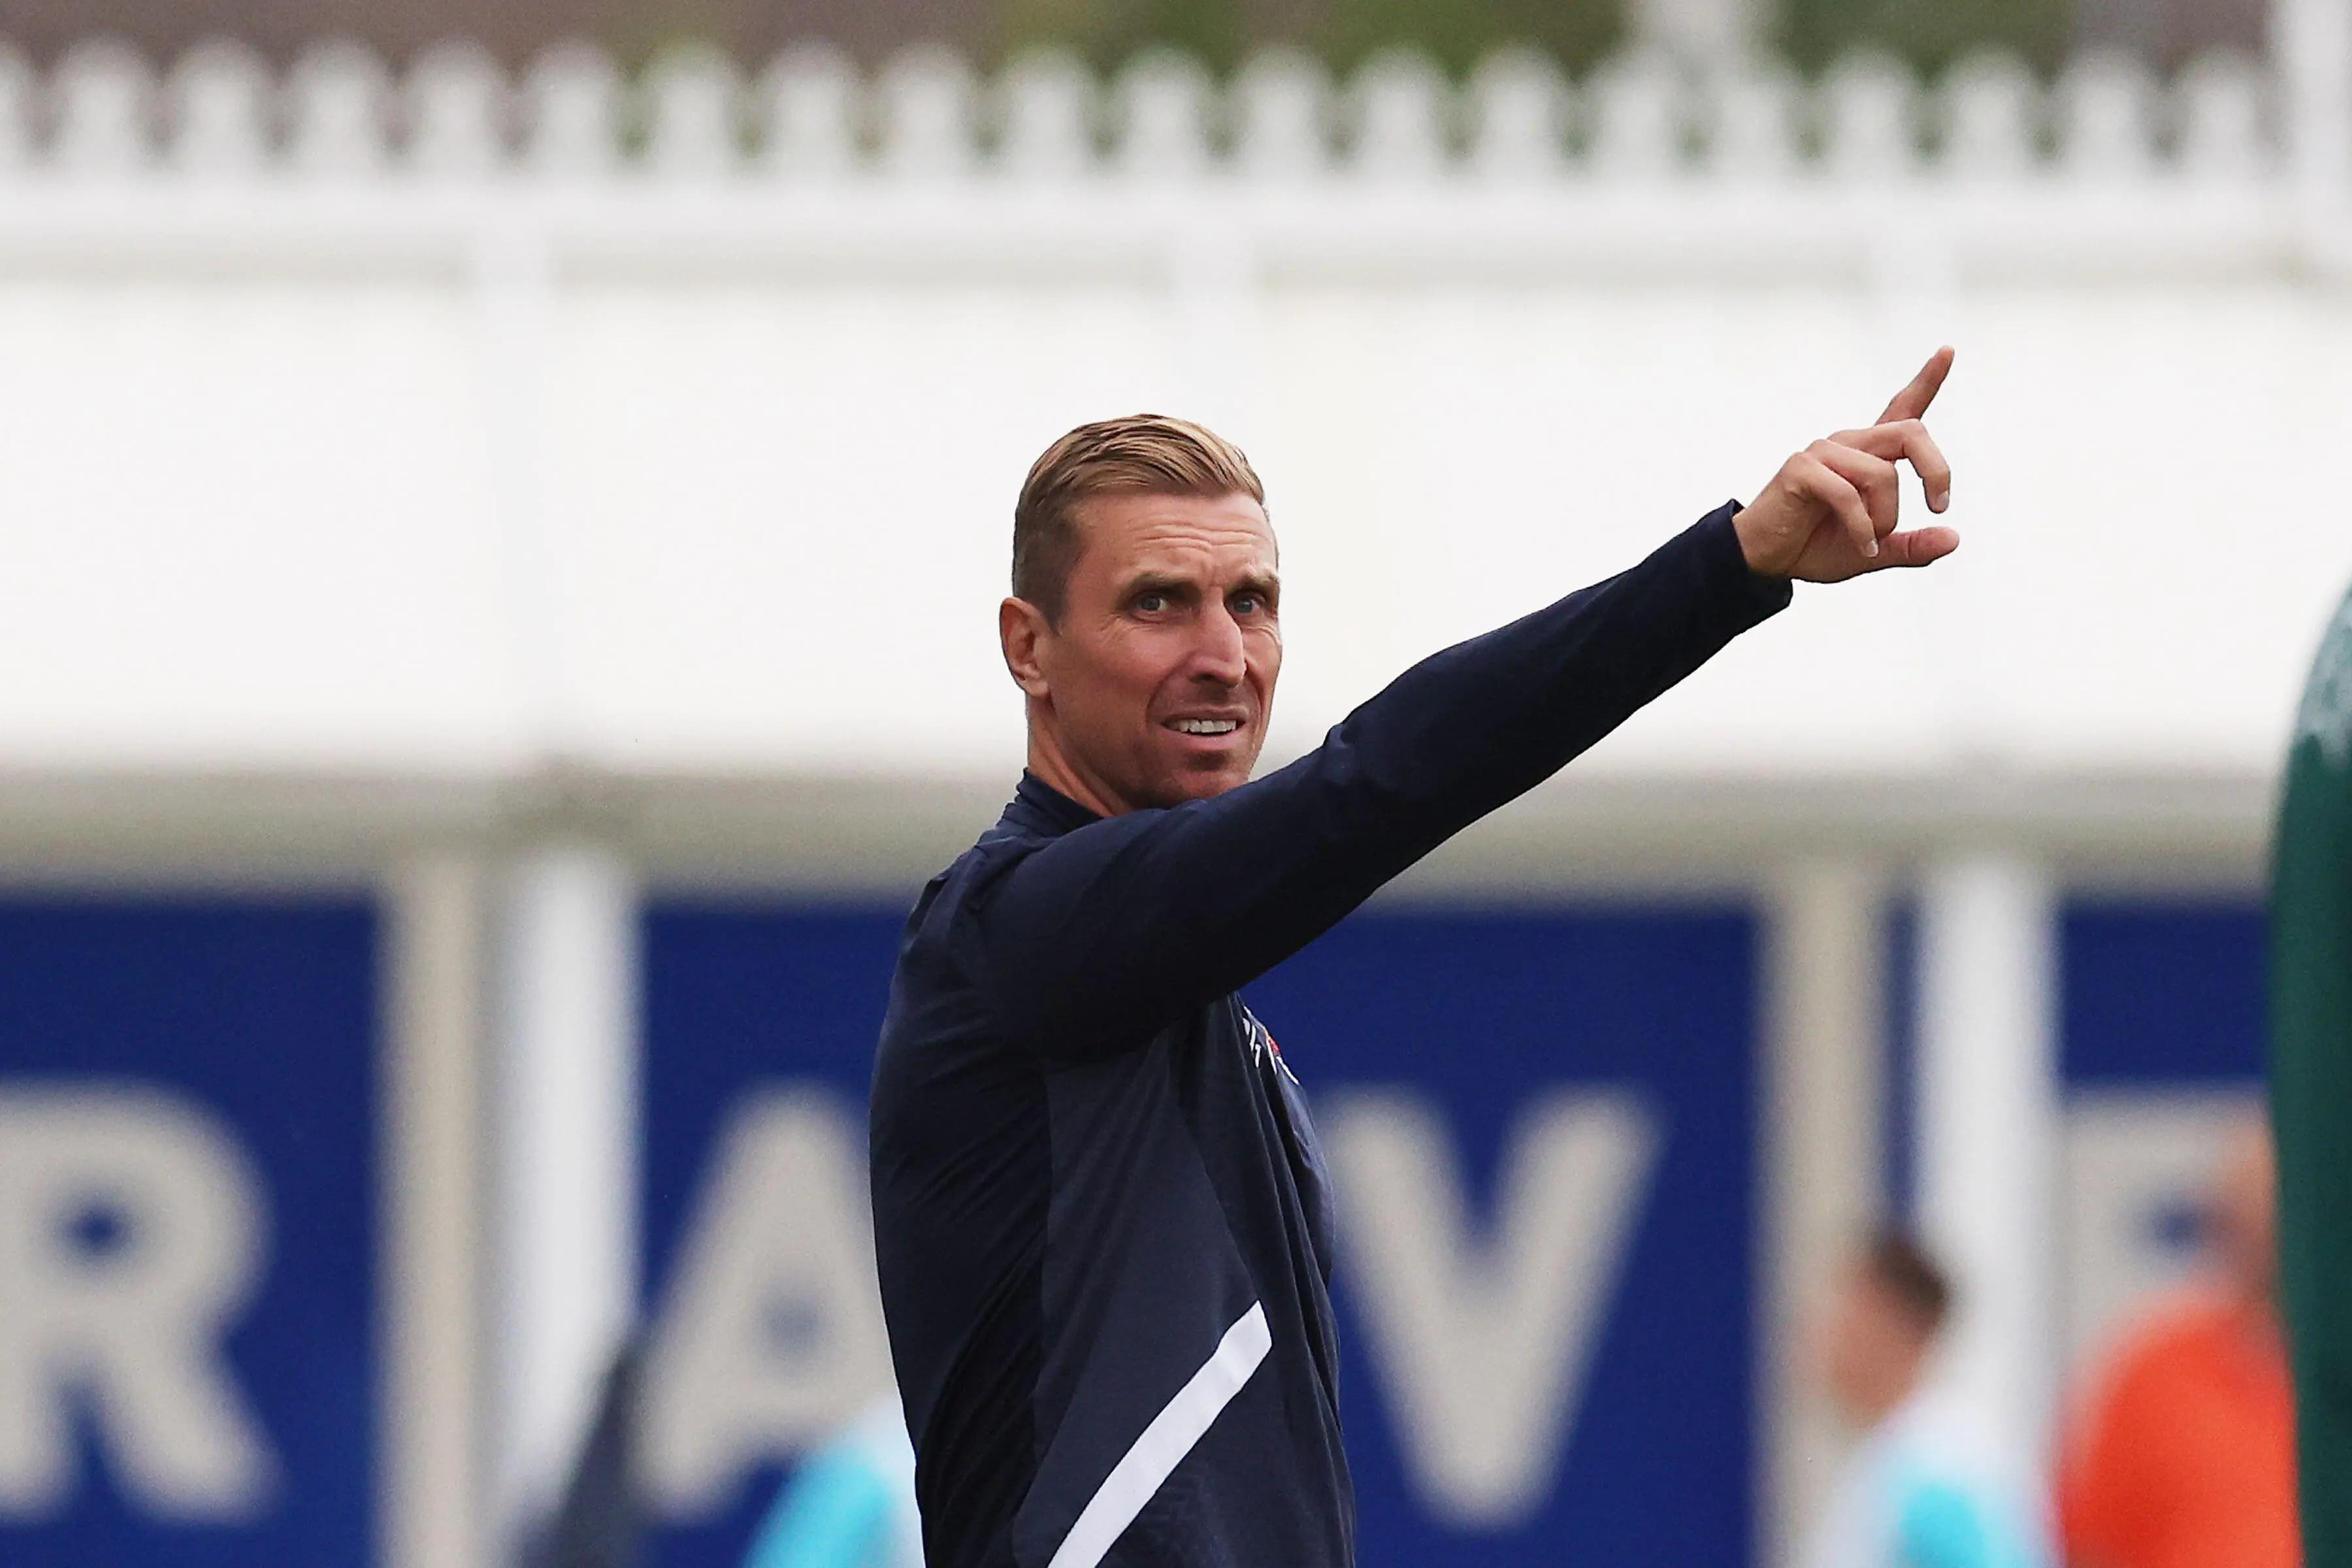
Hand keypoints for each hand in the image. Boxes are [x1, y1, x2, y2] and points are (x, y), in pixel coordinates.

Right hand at [1735, 348, 1959, 581]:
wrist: (1765, 561)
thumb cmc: (1813, 546)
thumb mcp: (1876, 551)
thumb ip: (1912, 546)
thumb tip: (1953, 538)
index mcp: (1868, 455)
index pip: (1901, 409)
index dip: (1927, 380)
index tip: (1947, 351)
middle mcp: (1848, 444)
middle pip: (1911, 433)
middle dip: (1936, 470)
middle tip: (1939, 506)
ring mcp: (1823, 452)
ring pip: (1883, 473)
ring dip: (1885, 517)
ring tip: (1870, 541)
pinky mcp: (1802, 468)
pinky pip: (1848, 495)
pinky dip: (1862, 528)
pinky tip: (1862, 546)